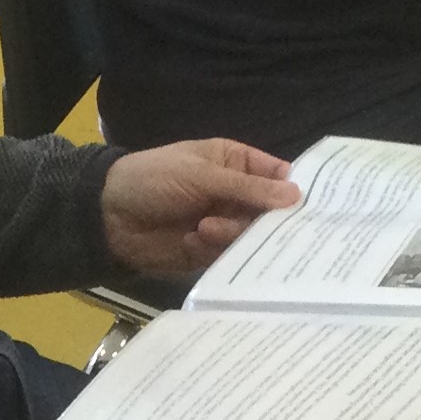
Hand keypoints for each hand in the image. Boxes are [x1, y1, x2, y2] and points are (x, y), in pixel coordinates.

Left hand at [102, 140, 299, 277]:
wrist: (108, 214)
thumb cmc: (154, 179)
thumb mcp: (201, 175)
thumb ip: (247, 187)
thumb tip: (296, 196)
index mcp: (236, 163)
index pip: (278, 175)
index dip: (294, 190)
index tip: (311, 207)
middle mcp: (235, 194)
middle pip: (270, 212)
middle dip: (264, 221)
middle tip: (259, 228)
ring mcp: (222, 223)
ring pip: (250, 237)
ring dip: (230, 234)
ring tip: (204, 228)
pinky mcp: (208, 252)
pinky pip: (227, 256)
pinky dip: (211, 249)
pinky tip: (191, 241)